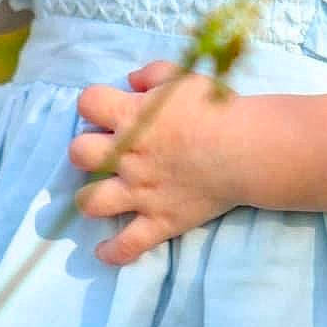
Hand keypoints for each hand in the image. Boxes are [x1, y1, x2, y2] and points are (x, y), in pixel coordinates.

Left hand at [68, 59, 244, 263]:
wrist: (247, 149)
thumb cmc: (218, 109)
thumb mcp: (184, 77)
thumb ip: (153, 74)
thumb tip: (130, 81)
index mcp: (131, 117)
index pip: (87, 103)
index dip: (94, 104)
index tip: (108, 109)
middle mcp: (128, 156)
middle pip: (79, 152)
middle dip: (87, 150)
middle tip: (107, 150)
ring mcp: (141, 192)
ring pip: (91, 201)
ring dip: (91, 198)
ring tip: (102, 194)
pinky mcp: (160, 221)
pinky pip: (128, 245)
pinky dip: (114, 252)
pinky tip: (105, 251)